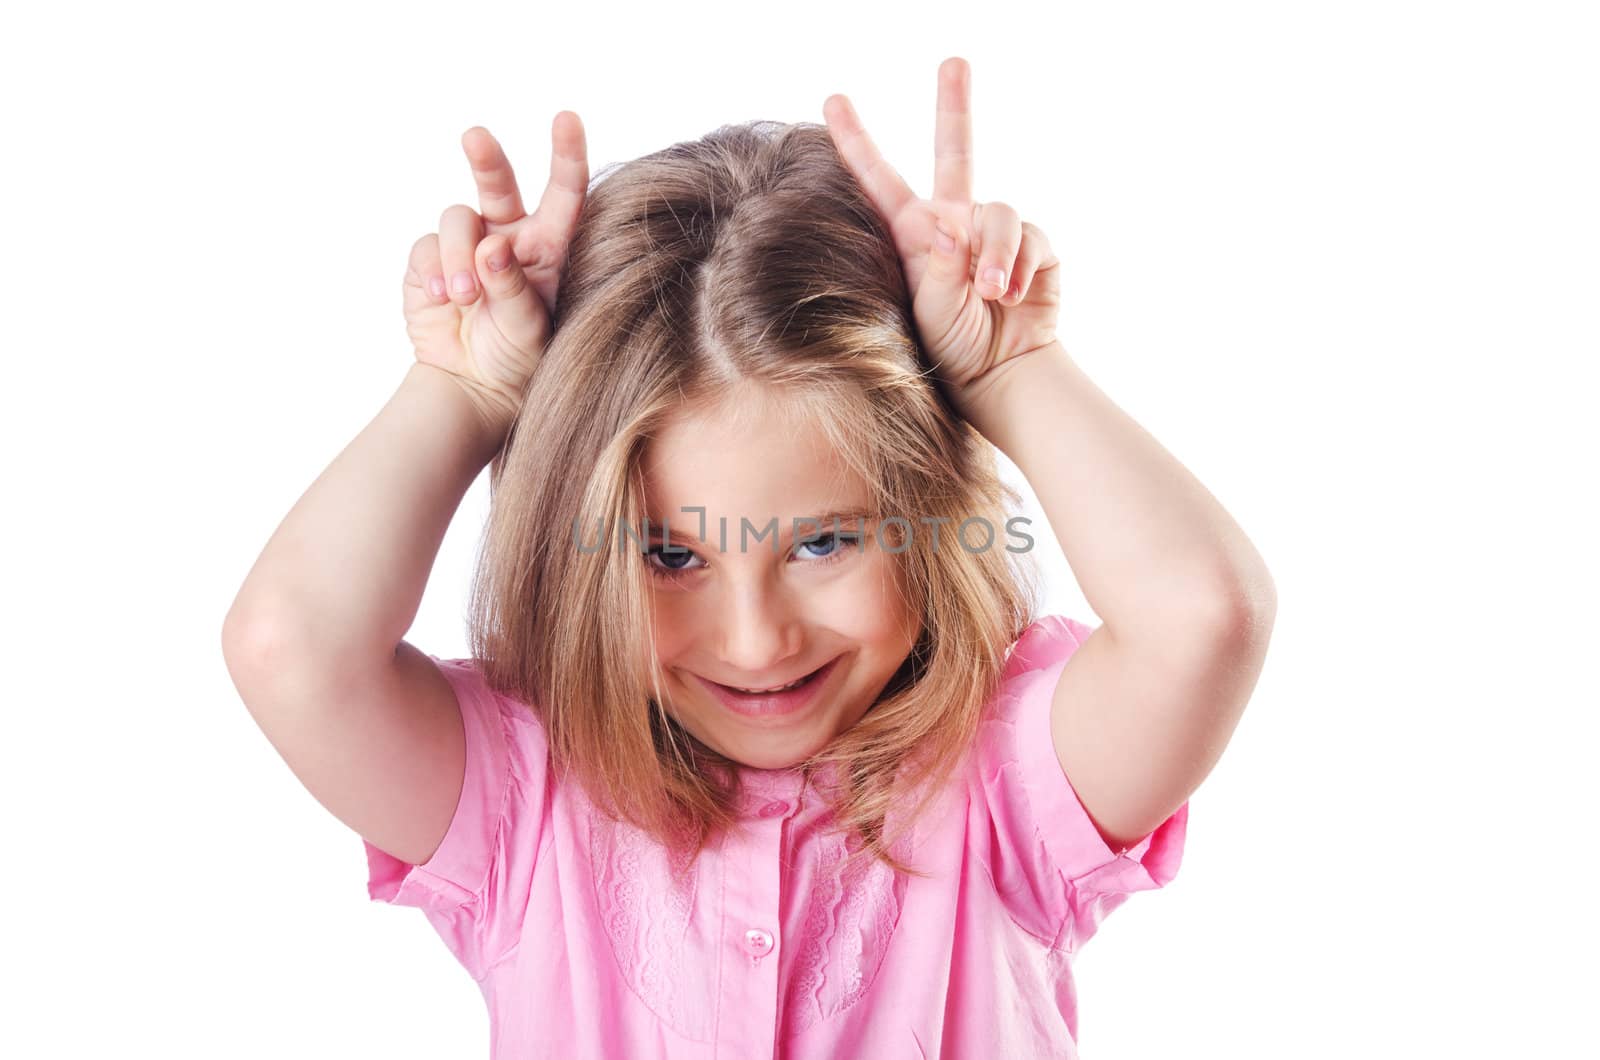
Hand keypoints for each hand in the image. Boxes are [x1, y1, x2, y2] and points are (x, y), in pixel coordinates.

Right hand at [402, 115, 588, 429]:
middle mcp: (508, 237)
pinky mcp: (430, 261)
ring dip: (458, 254)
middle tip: (476, 137)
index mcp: (548, 249)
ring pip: (458, 218)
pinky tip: (442, 300)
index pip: (564, 195)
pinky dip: (434, 271)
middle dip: (487, 158)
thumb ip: (513, 288)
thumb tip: (491, 246)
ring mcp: (467, 246)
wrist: (471, 387)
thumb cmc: (517, 361)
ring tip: (463, 297)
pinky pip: (427, 247)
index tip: (567, 118)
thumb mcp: (529, 330)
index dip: (566, 155)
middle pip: (498, 183)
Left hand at [823, 58, 1060, 407]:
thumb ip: (937, 263)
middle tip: (953, 62)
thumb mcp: (928, 307)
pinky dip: (1023, 265)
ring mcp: (995, 232)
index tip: (833, 99)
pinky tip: (1013, 294)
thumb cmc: (951, 348)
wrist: (1000, 375)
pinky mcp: (1034, 247)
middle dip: (954, 104)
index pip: (879, 180)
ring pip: (998, 211)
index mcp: (914, 234)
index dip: (857, 141)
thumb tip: (950, 222)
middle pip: (956, 150)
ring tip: (991, 293)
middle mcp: (955, 222)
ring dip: (997, 253)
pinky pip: (1031, 237)